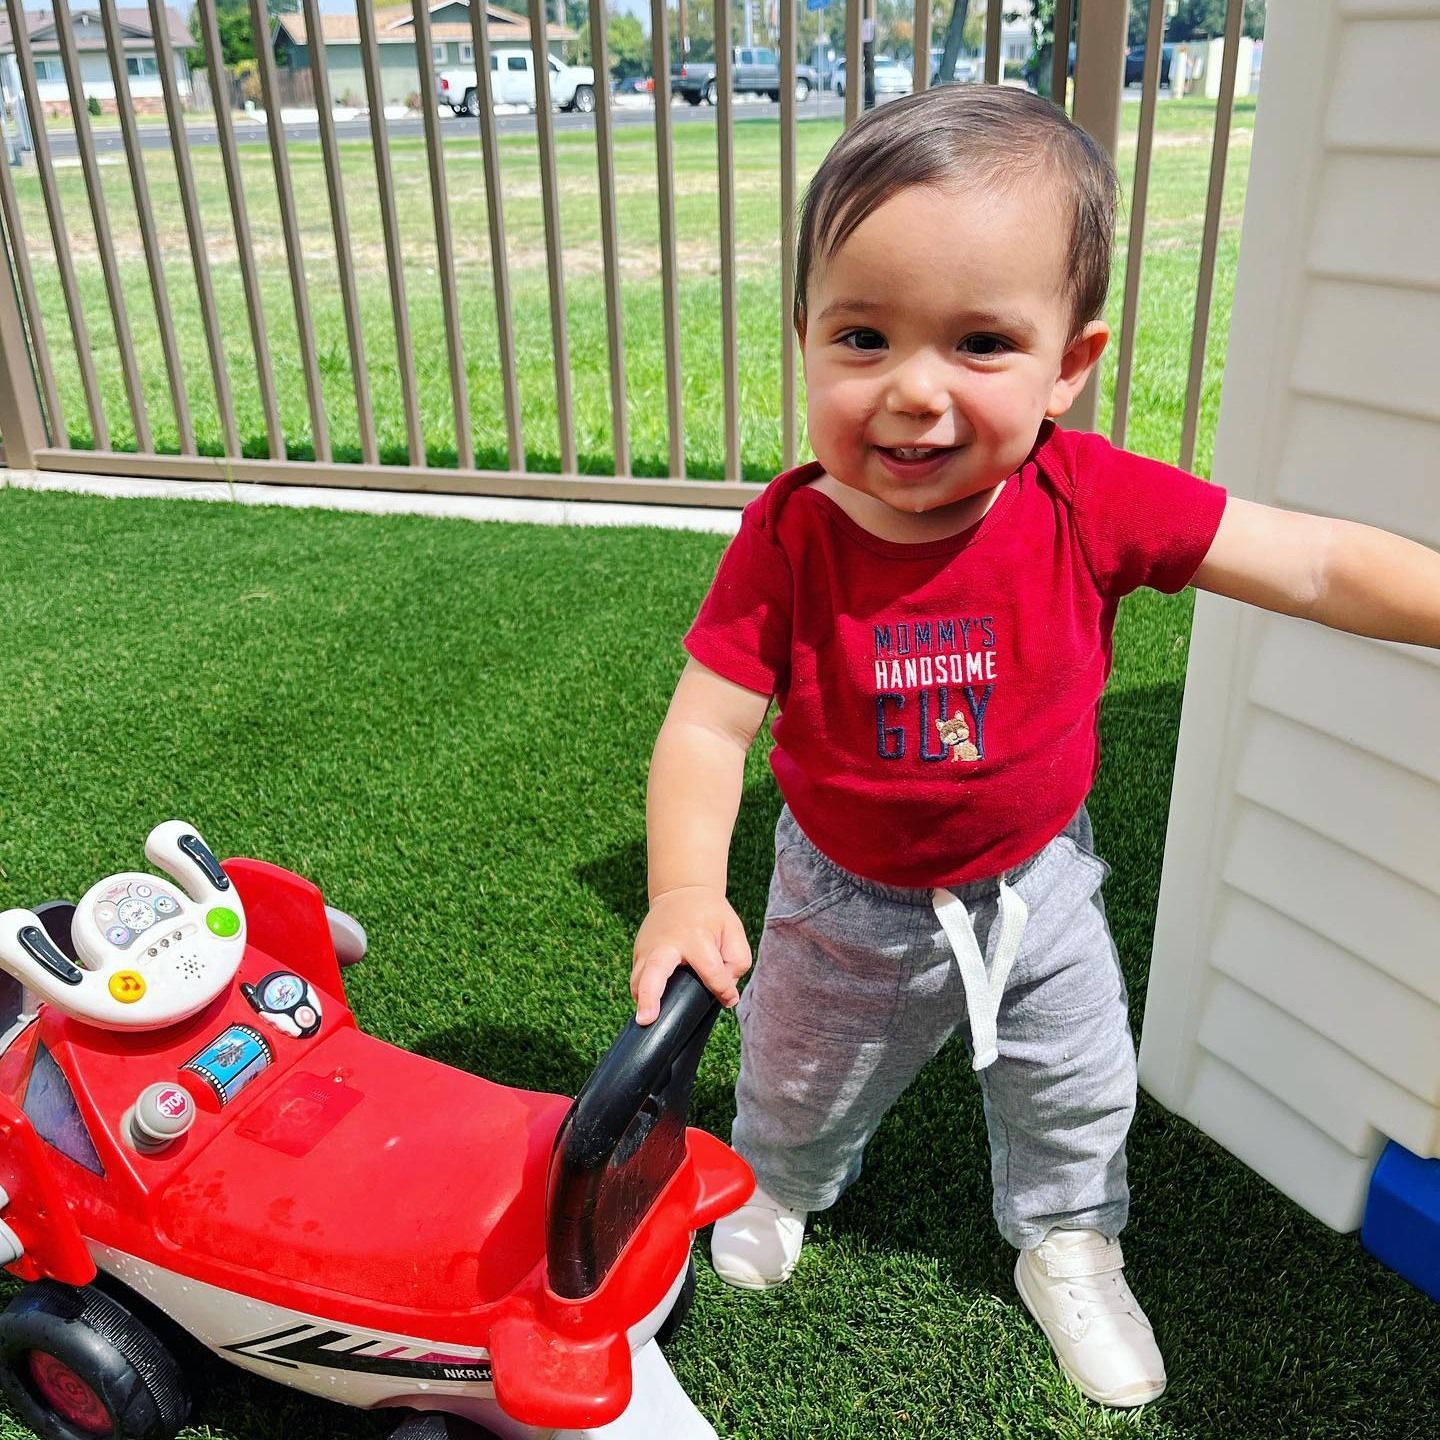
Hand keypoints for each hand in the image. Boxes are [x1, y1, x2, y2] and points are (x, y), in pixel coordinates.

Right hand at [631, 886, 752, 1024]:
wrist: (681, 892)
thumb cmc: (711, 916)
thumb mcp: (733, 931)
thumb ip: (736, 961)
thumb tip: (725, 991)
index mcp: (695, 937)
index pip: (710, 971)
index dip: (722, 989)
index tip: (729, 999)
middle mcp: (666, 944)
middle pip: (655, 971)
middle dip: (650, 996)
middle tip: (647, 1019)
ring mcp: (647, 949)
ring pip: (639, 979)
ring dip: (642, 1000)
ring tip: (645, 1021)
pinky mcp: (638, 954)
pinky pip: (637, 979)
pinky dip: (641, 994)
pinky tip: (648, 1009)